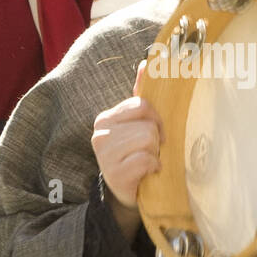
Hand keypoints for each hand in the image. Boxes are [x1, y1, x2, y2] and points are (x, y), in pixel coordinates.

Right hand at [91, 62, 162, 236]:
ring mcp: (105, 154)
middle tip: (151, 151)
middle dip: (156, 140)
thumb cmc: (134, 155)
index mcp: (106, 118)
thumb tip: (145, 63)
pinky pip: (146, 160)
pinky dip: (153, 167)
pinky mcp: (115, 173)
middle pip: (147, 124)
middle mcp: (100, 133)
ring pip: (148, 140)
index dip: (156, 119)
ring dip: (154, 154)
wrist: (124, 194)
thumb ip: (141, 95)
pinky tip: (146, 173)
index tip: (156, 133)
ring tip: (147, 162)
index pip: (141, 105)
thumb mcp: (136, 126)